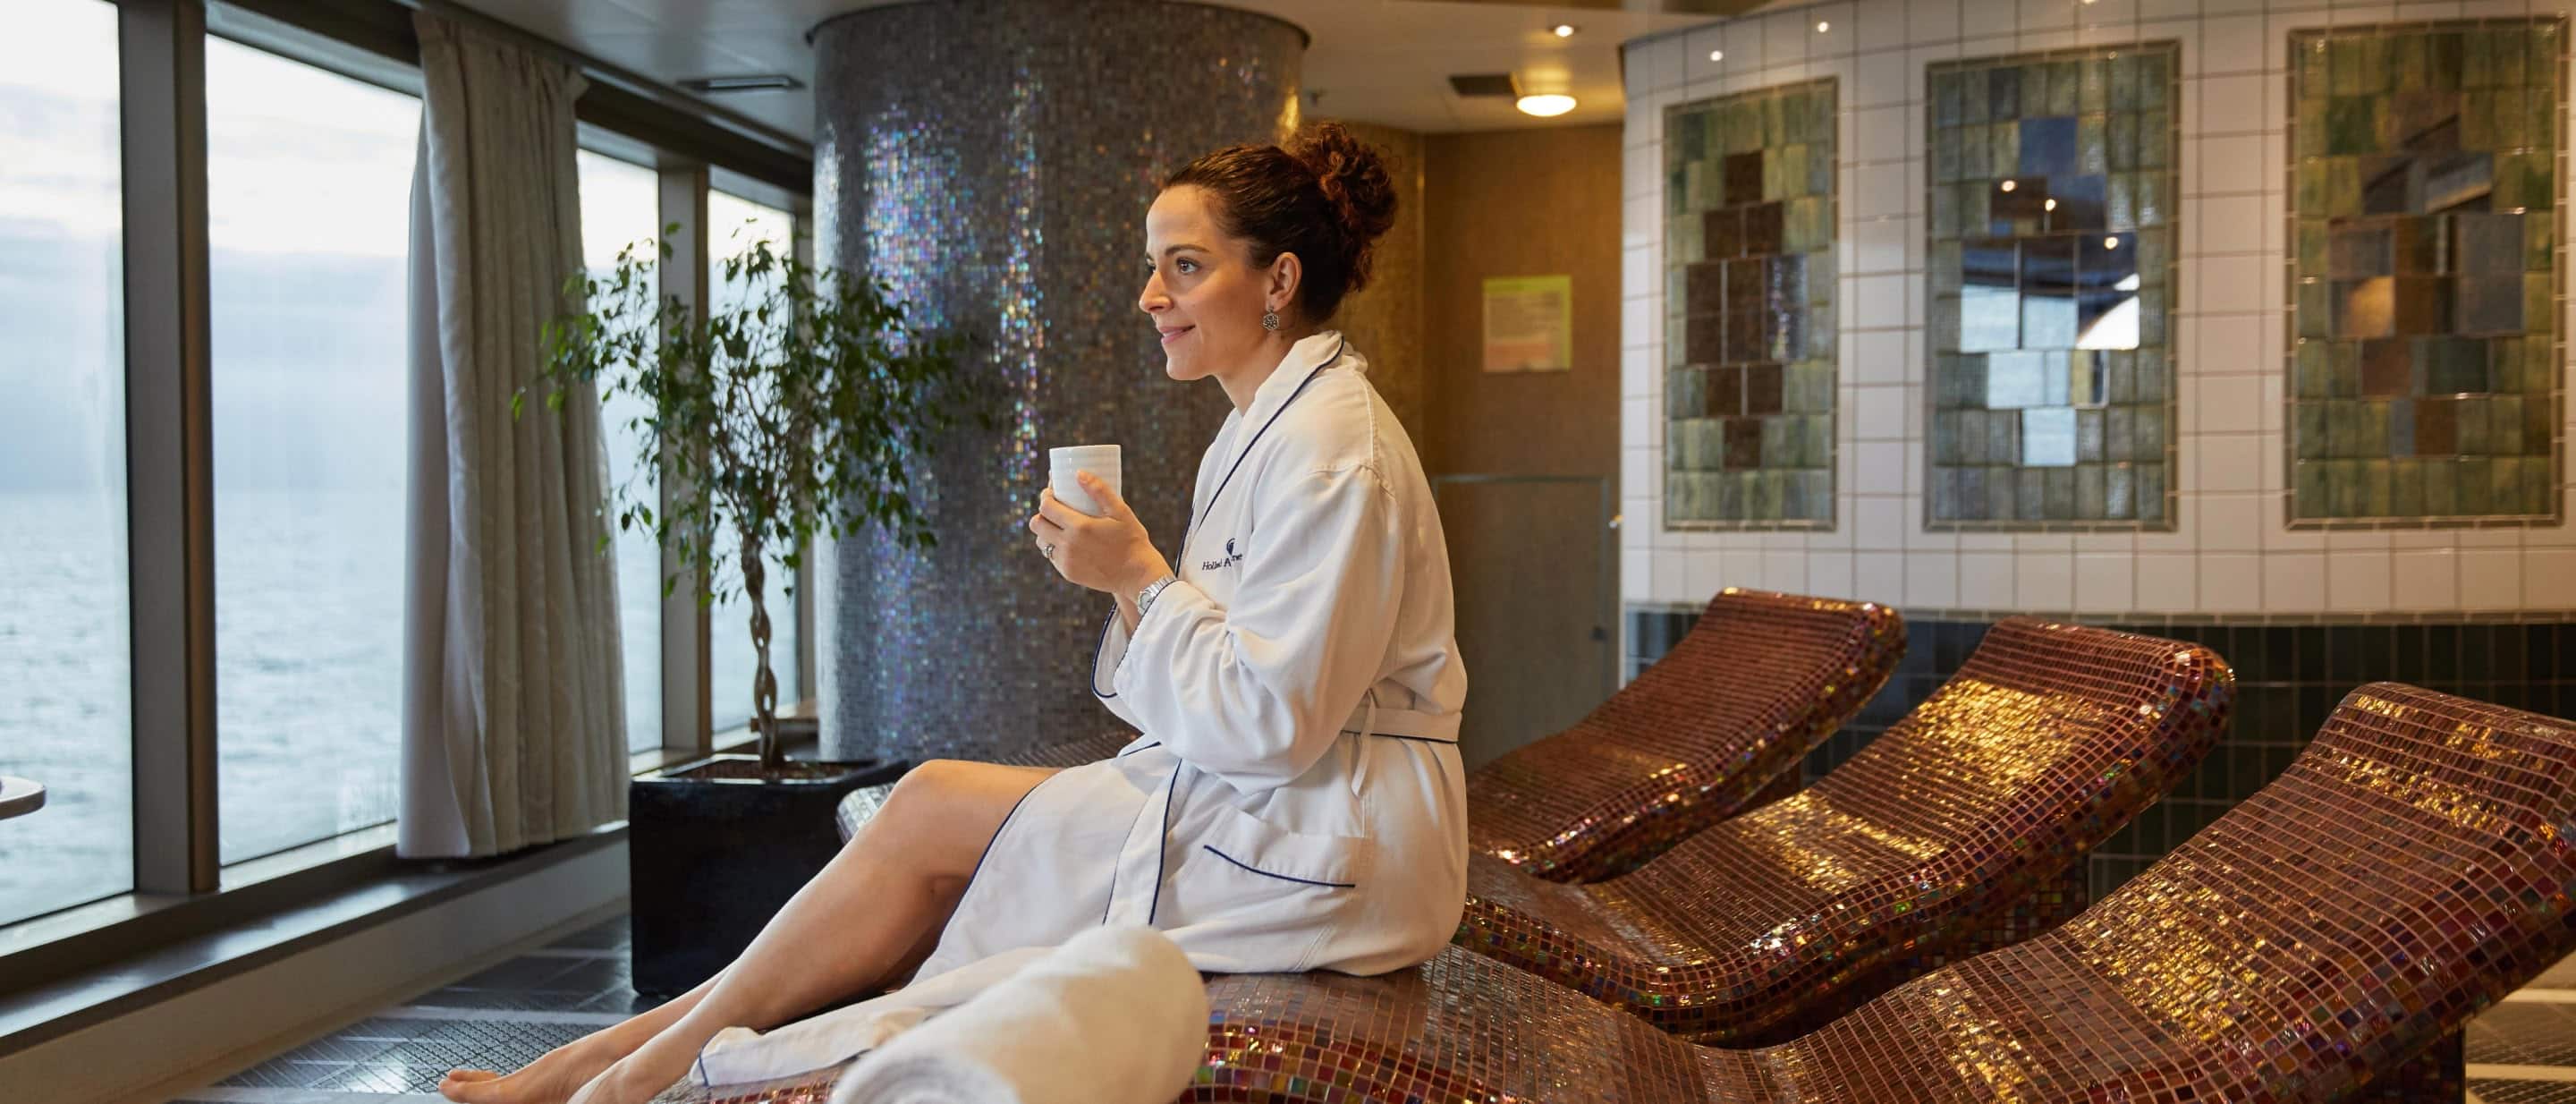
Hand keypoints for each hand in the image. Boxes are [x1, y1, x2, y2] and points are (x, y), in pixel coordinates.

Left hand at [1029, 470, 1170, 598]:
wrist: (1137, 575)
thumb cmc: (1131, 539)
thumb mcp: (1120, 512)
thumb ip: (1099, 491)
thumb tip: (1078, 473)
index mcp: (1079, 527)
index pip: (1046, 507)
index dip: (1045, 497)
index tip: (1051, 493)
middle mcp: (1068, 545)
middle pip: (1037, 524)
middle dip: (1042, 513)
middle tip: (1054, 508)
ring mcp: (1066, 561)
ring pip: (1041, 542)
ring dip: (1046, 531)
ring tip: (1059, 525)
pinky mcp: (1068, 573)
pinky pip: (1051, 556)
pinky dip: (1055, 547)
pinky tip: (1068, 542)